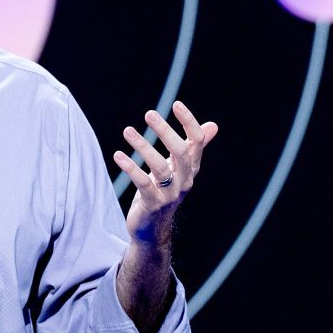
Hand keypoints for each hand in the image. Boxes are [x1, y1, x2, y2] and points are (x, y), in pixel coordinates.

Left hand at [111, 100, 217, 244]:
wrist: (153, 228)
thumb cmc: (164, 191)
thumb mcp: (178, 168)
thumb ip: (194, 147)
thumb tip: (214, 125)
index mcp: (190, 168)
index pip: (196, 142)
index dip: (189, 123)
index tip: (176, 104)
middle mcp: (184, 180)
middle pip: (180, 152)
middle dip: (165, 131)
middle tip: (149, 113)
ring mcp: (170, 194)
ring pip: (159, 167)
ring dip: (143, 146)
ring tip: (128, 131)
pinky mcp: (153, 204)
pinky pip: (143, 183)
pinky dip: (131, 168)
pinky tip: (118, 155)